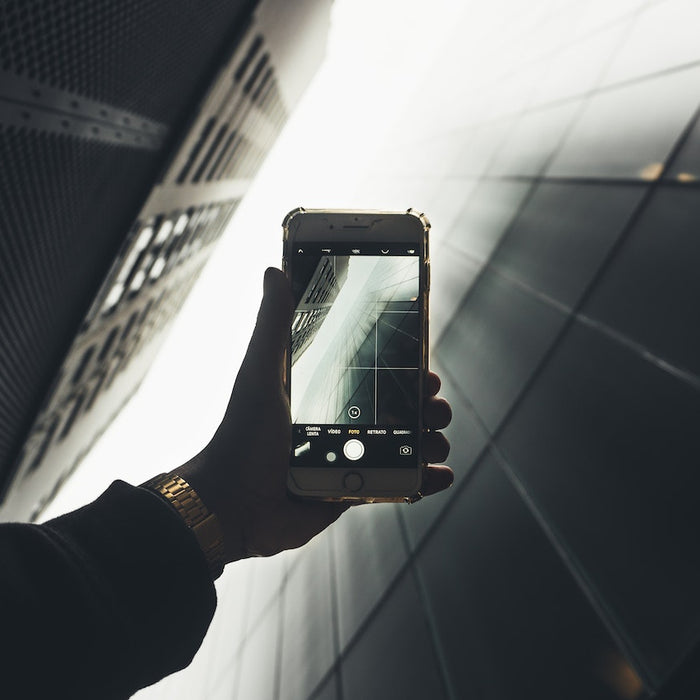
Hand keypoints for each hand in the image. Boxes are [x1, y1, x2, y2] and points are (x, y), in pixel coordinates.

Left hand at [179, 267, 452, 563]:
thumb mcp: (261, 371)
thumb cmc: (241, 434)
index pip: (375, 375)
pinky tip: (439, 472)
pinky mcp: (353, 491)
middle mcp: (340, 424)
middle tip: (435, 404)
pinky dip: (424, 480)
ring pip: (405, 445)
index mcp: (325, 393)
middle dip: (425, 405)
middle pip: (398, 409)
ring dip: (429, 439)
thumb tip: (274, 270)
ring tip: (435, 438)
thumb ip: (273, 323)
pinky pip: (397, 483)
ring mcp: (350, 458)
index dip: (403, 369)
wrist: (231, 502)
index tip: (422, 362)